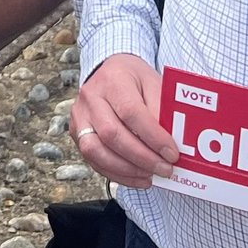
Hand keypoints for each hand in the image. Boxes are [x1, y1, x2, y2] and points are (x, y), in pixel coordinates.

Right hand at [70, 54, 177, 187]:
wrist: (111, 71)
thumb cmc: (135, 78)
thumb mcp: (153, 82)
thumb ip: (162, 109)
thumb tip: (171, 142)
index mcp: (113, 79)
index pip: (131, 112)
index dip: (152, 137)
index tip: (171, 153)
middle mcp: (91, 97)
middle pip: (111, 134)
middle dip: (142, 158)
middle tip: (165, 169)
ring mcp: (80, 116)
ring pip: (96, 151)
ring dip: (127, 169)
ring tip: (151, 175)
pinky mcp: (76, 134)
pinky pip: (93, 160)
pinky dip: (117, 174)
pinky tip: (137, 176)